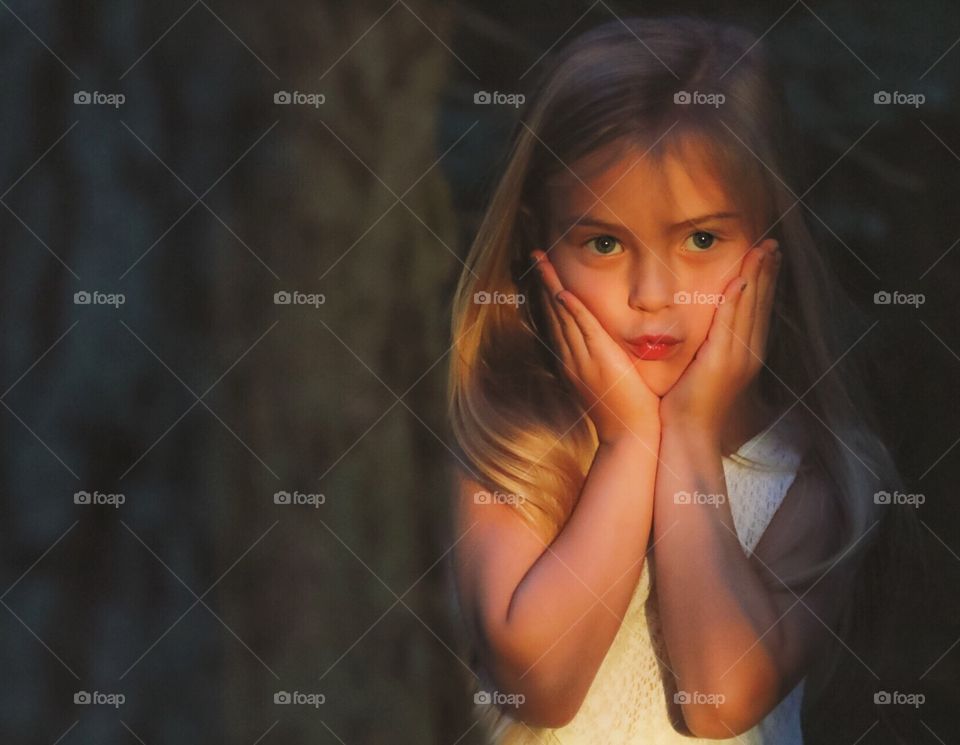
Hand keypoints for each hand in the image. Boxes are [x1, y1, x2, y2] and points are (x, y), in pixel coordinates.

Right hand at [531, 249, 660, 443]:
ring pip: (562, 315)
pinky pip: (582, 329)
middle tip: (534, 255)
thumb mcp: (610, 382)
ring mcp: (583, 359)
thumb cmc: (626, 412)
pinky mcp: (599, 361)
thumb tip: (608, 346)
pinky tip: (562, 291)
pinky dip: (570, 310)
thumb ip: (606, 361)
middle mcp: (572, 357)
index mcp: (575, 360)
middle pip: (553, 313)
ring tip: (540, 260)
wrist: (629, 436)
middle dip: (543, 282)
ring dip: (550, 286)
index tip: (544, 270)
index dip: (549, 294)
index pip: (558, 321)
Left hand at [660, 239, 781, 438]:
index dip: (765, 280)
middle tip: (772, 242)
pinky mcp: (721, 363)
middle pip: (761, 303)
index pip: (758, 308)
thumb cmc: (690, 404)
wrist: (688, 434)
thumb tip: (711, 327)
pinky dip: (737, 301)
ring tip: (762, 250)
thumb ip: (712, 345)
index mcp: (746, 353)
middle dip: (767, 271)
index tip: (767, 254)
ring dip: (757, 277)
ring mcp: (738, 358)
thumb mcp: (705, 368)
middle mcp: (748, 353)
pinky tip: (740, 280)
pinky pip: (731, 325)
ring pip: (750, 309)